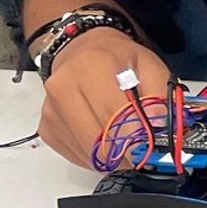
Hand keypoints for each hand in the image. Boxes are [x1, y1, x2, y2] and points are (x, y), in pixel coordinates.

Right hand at [38, 28, 170, 168]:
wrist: (82, 50)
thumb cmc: (118, 59)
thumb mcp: (150, 66)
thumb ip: (159, 96)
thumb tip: (158, 127)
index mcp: (90, 67)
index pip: (115, 117)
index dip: (137, 140)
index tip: (152, 148)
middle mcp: (63, 88)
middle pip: (99, 140)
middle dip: (126, 153)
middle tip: (142, 149)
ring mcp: (51, 110)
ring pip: (88, 154)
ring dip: (112, 157)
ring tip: (124, 140)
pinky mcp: (47, 128)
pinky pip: (77, 156)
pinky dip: (96, 156)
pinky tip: (104, 137)